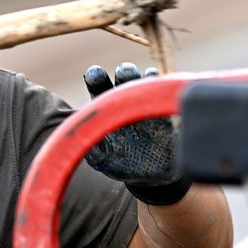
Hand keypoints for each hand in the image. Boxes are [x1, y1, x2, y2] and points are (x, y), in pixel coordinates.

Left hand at [83, 62, 190, 204]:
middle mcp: (126, 100)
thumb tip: (80, 140)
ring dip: (148, 78)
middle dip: (125, 72)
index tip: (95, 74)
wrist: (152, 175)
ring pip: (148, 81)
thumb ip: (94, 151)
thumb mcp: (105, 161)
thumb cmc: (122, 164)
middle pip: (125, 77)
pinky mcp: (166, 111)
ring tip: (148, 79)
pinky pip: (167, 95)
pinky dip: (167, 91)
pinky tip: (164, 91)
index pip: (99, 86)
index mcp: (106, 108)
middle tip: (125, 74)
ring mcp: (147, 103)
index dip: (96, 77)